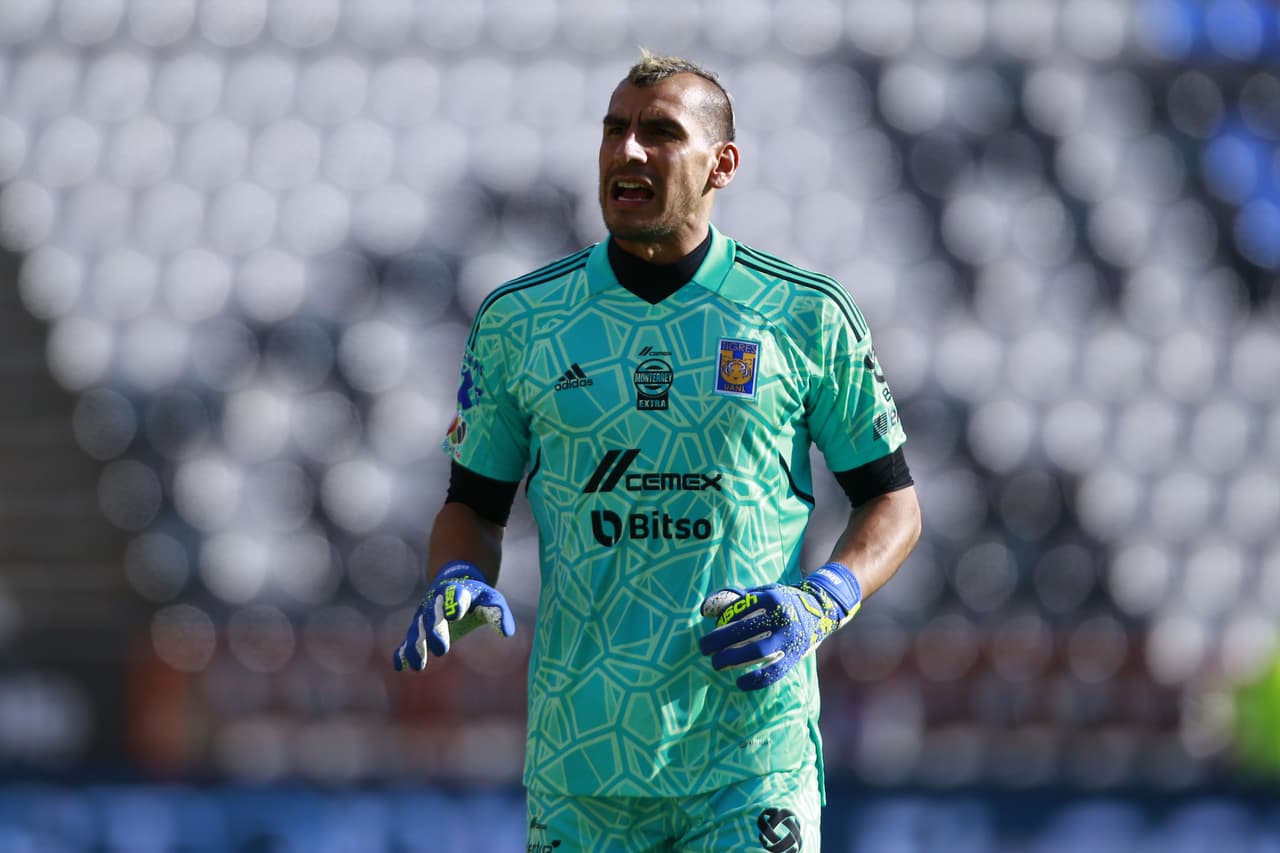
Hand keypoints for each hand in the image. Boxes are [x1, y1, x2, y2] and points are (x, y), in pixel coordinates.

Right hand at [393, 561, 514, 671]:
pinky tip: (401, 666)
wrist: (455, 583)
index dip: (454, 602)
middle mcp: (437, 603)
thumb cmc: (477, 596)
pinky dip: (403, 652)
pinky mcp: (418, 628)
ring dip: (417, 647)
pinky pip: (408, 640)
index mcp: (457, 591)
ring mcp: (424, 615)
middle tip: (442, 650)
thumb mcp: (491, 600)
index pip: (455, 595)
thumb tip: (507, 633)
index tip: (455, 614)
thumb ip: (498, 614)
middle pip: (432, 615)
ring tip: (420, 665)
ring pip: (417, 630)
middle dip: (435, 631)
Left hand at [698, 563, 860, 690]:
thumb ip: (736, 598)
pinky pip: (775, 672)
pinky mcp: (795, 655)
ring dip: (733, 659)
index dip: (721, 620)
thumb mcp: (763, 591)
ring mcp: (789, 637)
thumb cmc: (782, 600)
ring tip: (716, 663)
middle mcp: (781, 617)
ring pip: (757, 651)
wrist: (821, 609)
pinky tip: (740, 683)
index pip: (739, 609)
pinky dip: (756, 680)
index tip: (709, 628)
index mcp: (771, 598)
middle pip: (744, 630)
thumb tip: (704, 610)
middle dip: (719, 640)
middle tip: (704, 648)